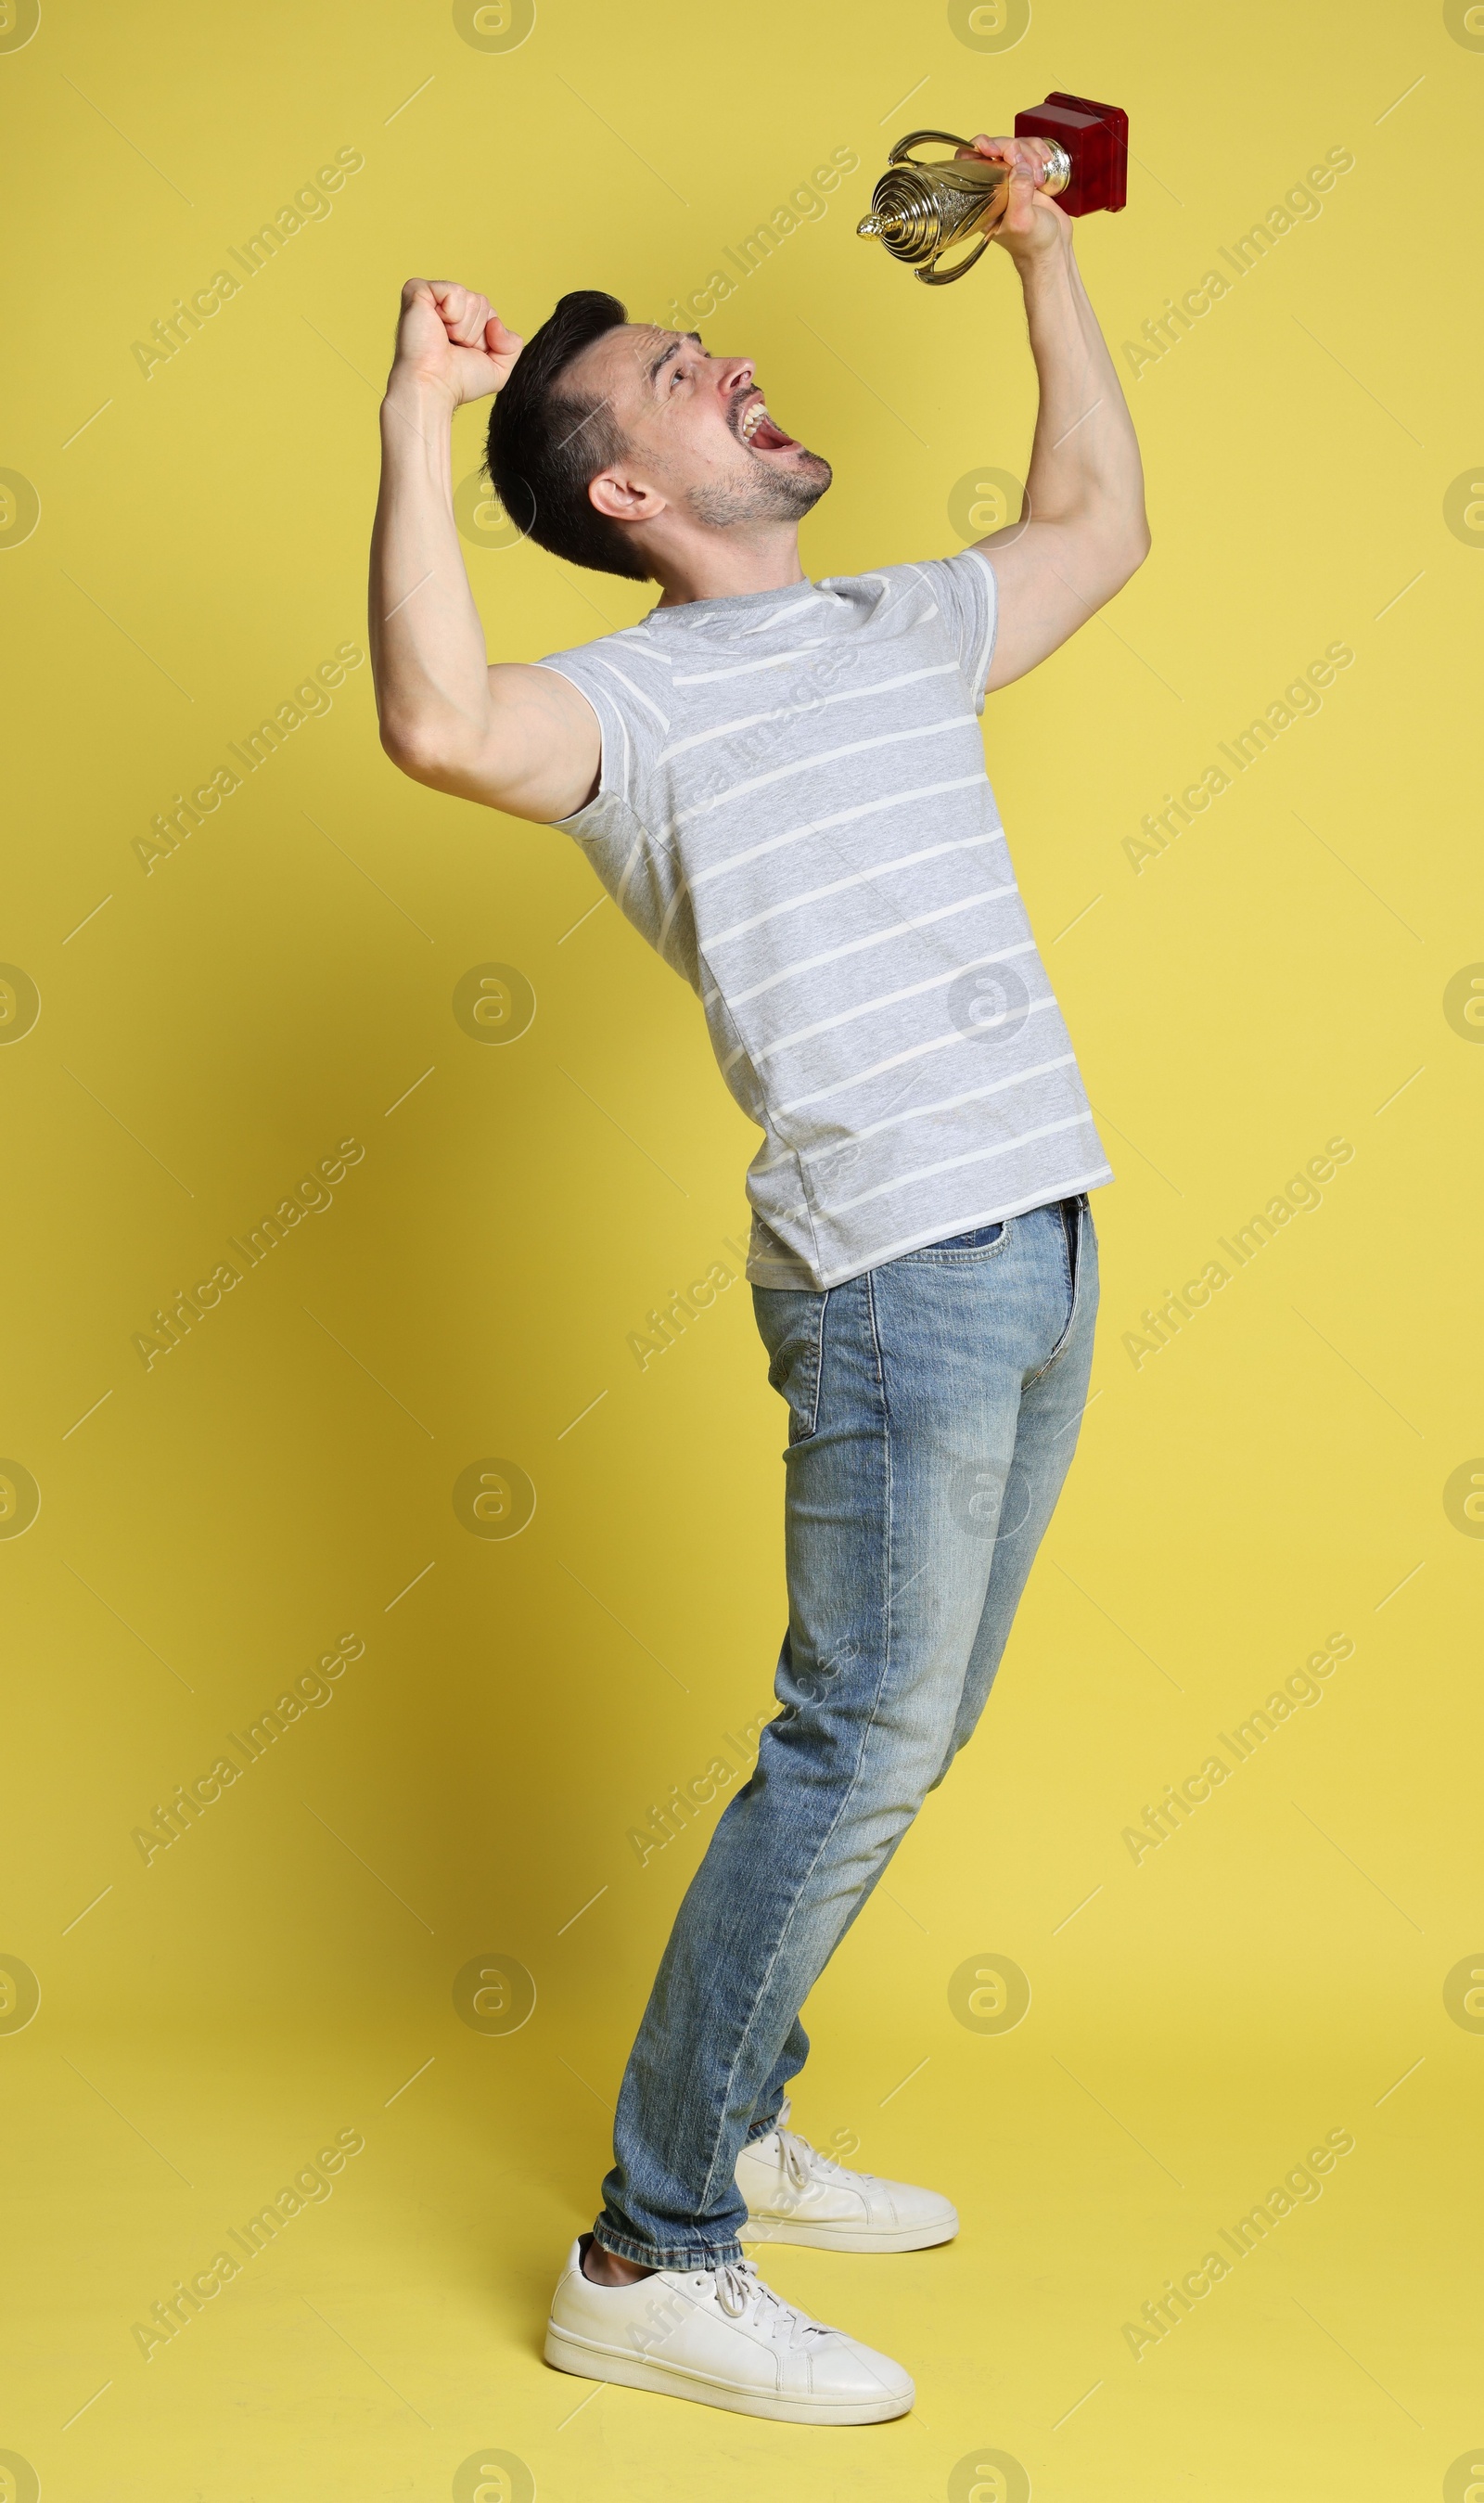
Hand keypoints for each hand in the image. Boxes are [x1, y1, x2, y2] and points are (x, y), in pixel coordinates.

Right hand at [387, 278, 523, 408]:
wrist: (433, 387)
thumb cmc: (457, 382)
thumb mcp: (498, 369)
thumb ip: (512, 346)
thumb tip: (496, 322)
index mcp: (459, 318)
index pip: (490, 313)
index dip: (485, 337)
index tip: (465, 352)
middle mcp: (445, 305)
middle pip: (483, 303)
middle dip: (475, 332)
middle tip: (453, 346)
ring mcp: (430, 295)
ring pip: (472, 299)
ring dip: (463, 327)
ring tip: (444, 339)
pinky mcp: (418, 290)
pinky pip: (455, 292)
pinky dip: (452, 314)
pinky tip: (437, 326)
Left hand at [957, 134, 1069, 264]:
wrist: (1052, 248)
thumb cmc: (1033, 243)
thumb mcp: (1023, 221)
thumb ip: (1019, 193)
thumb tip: (1020, 166)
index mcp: (982, 197)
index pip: (968, 161)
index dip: (978, 147)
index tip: (993, 149)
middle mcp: (993, 184)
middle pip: (995, 146)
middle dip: (1014, 150)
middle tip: (1028, 167)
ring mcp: (1011, 177)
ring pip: (1015, 145)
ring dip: (1030, 153)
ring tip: (1039, 178)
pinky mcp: (1027, 173)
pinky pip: (1030, 148)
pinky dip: (1039, 151)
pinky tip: (1045, 163)